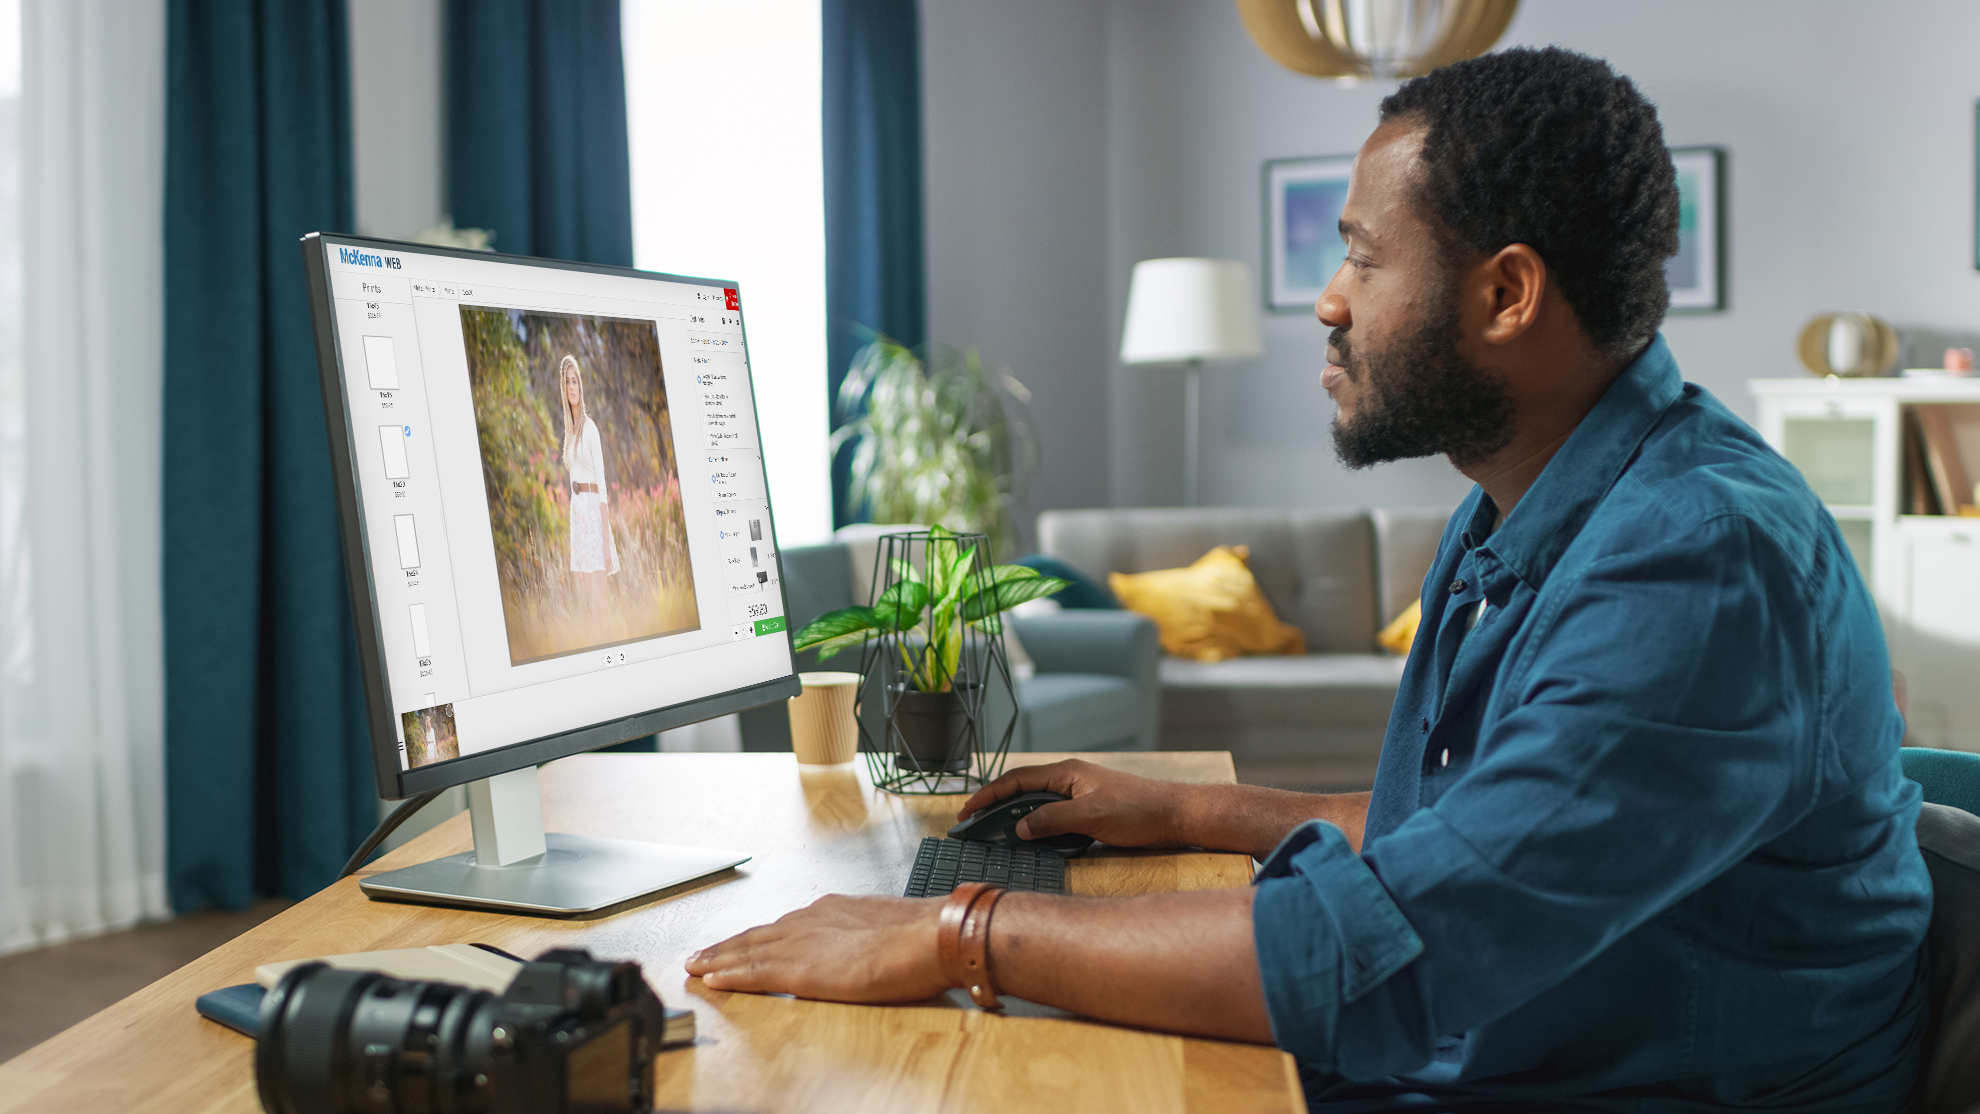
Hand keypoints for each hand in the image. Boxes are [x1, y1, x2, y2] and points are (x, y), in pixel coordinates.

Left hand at [685, 894, 949, 1002]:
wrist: (930, 936)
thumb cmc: (920, 936)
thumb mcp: (885, 927)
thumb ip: (864, 936)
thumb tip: (865, 947)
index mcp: (830, 911)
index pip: (783, 926)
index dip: (757, 938)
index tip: (738, 944)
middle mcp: (809, 921)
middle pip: (757, 936)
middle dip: (727, 947)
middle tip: (700, 955)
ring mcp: (802, 944)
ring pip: (748, 952)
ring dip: (719, 960)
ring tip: (696, 967)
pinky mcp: (800, 971)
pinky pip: (754, 973)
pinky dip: (730, 976)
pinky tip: (712, 981)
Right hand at [957, 759, 1193, 848]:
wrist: (1175, 815)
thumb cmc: (1138, 810)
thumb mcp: (1091, 816)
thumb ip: (1052, 820)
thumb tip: (1019, 828)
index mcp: (1066, 773)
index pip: (1017, 780)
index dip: (989, 794)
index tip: (968, 810)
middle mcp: (1070, 781)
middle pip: (1023, 791)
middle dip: (996, 807)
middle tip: (974, 826)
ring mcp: (1079, 795)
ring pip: (1038, 805)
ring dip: (1016, 818)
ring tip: (994, 835)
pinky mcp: (1089, 811)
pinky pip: (1053, 817)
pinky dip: (1037, 827)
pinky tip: (1031, 841)